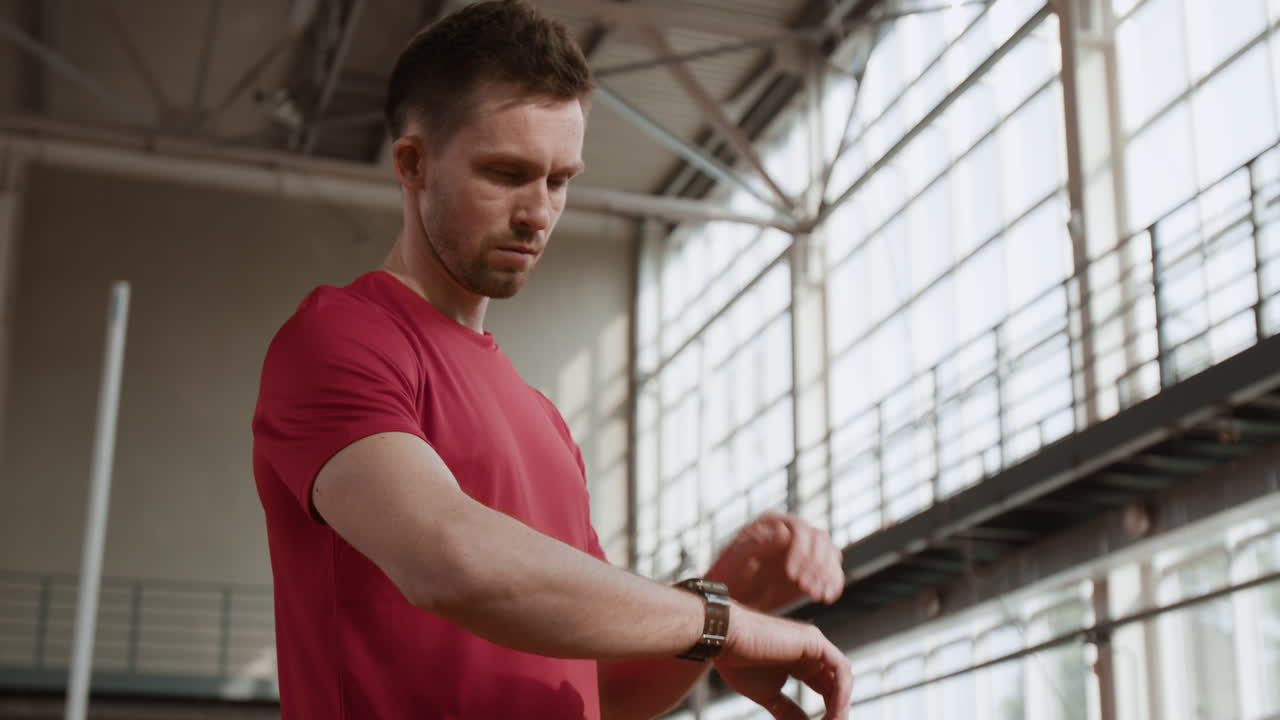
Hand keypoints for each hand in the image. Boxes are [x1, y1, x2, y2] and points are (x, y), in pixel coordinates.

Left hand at [707, 512, 843, 612]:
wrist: (729, 598)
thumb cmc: (727, 575)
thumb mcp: (736, 559)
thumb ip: (758, 544)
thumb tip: (785, 532)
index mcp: (773, 523)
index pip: (799, 529)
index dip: (800, 551)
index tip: (791, 575)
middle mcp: (792, 533)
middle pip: (820, 540)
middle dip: (816, 564)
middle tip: (805, 588)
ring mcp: (804, 551)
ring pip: (830, 554)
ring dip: (827, 574)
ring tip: (815, 595)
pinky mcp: (812, 570)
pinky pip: (831, 572)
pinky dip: (833, 584)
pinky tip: (826, 598)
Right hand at [714, 603, 851, 719]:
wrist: (725, 638)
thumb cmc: (737, 661)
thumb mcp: (768, 694)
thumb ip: (787, 710)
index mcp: (800, 661)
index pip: (823, 688)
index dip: (828, 710)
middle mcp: (811, 651)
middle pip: (835, 684)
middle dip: (837, 710)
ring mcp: (814, 644)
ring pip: (841, 678)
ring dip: (841, 704)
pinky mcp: (815, 642)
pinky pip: (840, 669)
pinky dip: (842, 692)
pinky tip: (835, 711)